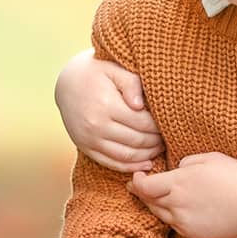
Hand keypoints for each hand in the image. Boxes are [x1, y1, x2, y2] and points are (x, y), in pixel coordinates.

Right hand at [55, 50, 164, 172]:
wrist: (67, 83)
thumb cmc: (97, 73)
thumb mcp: (114, 70)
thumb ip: (131, 84)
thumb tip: (140, 105)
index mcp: (106, 105)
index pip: (142, 123)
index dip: (159, 126)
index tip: (169, 123)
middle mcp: (96, 126)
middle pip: (136, 141)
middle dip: (156, 141)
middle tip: (168, 137)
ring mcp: (89, 139)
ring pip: (126, 156)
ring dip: (146, 156)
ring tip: (159, 148)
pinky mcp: (85, 148)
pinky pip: (111, 163)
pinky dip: (130, 167)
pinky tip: (145, 164)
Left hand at [133, 154, 236, 237]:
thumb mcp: (210, 158)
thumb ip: (186, 162)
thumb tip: (175, 169)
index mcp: (179, 182)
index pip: (145, 186)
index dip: (137, 181)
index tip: (137, 176)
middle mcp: (177, 204)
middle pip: (149, 201)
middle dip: (141, 193)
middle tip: (136, 186)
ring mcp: (185, 222)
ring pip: (160, 214)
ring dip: (155, 205)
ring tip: (156, 196)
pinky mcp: (194, 234)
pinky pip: (175, 224)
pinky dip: (172, 216)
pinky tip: (177, 208)